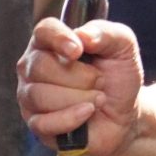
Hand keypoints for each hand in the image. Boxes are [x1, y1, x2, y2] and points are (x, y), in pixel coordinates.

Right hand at [15, 16, 143, 155]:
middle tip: (100, 81)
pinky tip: (87, 113)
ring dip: (79, 98)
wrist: (124, 114)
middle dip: (79, 77)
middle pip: (40, 66)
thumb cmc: (117, 77)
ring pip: (41, 96)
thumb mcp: (123, 47)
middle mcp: (33, 66)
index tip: (78, 51)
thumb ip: (106, 33)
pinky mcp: (36, 124)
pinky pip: (43, 123)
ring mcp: (30, 96)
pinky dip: (70, 118)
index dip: (58, 39)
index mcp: (50, 41)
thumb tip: (84, 36)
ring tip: (98, 98)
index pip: (43, 31)